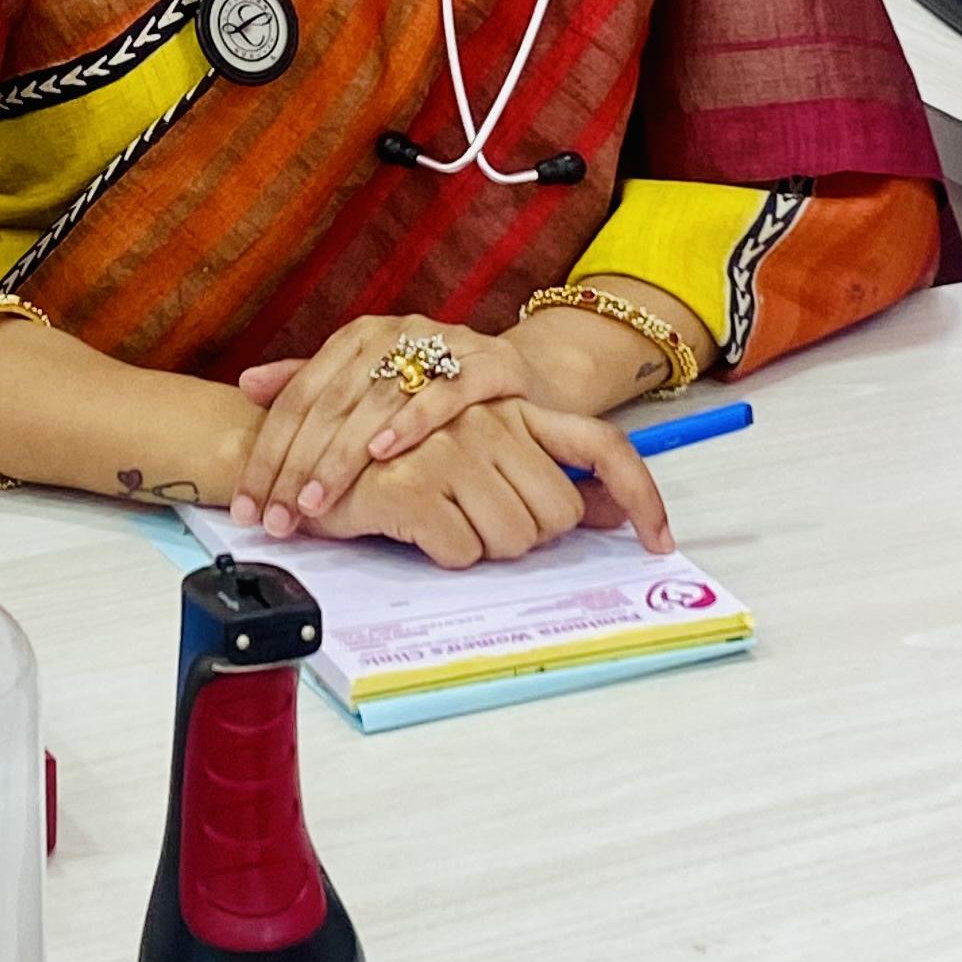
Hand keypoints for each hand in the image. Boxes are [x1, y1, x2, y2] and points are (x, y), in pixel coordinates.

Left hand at [230, 315, 538, 538]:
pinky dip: (412, 421)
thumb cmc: (434, 392)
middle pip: (330, 403)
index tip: (250, 507)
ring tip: (316, 501)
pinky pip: (446, 393)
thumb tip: (247, 384)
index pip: (299, 397)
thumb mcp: (368, 388)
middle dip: (296, 467)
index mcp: (357, 338)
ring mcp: (444, 344)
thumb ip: (310, 384)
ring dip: (342, 455)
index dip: (269, 454)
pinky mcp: (490, 364)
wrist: (518, 378)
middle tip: (277, 517)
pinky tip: (384, 452)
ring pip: (376, 402)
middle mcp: (395, 333)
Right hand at [310, 398, 672, 567]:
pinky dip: (442, 553)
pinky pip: (462, 551)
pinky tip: (415, 532)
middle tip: (478, 525)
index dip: (642, 498)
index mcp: (510, 407)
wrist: (299, 451)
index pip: (604, 448)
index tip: (661, 543)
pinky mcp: (412, 486)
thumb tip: (611, 513)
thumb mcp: (471, 449)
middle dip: (524, 535)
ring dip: (481, 547)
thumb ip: (542, 470)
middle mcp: (488, 422)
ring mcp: (450, 450)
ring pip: (514, 538)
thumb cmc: (390, 457)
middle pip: (557, 513)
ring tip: (441, 525)